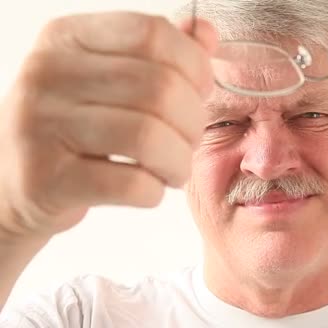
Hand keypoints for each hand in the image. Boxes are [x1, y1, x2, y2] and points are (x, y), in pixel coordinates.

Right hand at [0, 12, 216, 240]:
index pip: (153, 33)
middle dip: (193, 122)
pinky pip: (131, 184)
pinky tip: (150, 188)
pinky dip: (155, 191)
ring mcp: (40, 126)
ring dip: (178, 161)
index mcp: (67, 37)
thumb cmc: (75, 128)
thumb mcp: (107, 78)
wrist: (14, 184)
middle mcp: (47, 73)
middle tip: (189, 140)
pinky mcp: (45, 179)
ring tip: (174, 168)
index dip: (195, 66)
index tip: (199, 92)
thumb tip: (207, 34)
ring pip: (148, 138)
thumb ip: (160, 54)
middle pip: (160, 89)